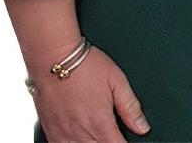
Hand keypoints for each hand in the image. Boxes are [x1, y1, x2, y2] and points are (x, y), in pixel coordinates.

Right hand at [28, 45, 149, 141]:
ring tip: (97, 135)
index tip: (126, 139)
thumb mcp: (117, 81)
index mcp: (99, 121)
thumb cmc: (85, 65)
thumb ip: (130, 107)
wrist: (53, 56)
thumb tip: (142, 127)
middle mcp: (80, 131)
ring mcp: (62, 133)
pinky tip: (79, 138)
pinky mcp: (49, 130)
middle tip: (112, 133)